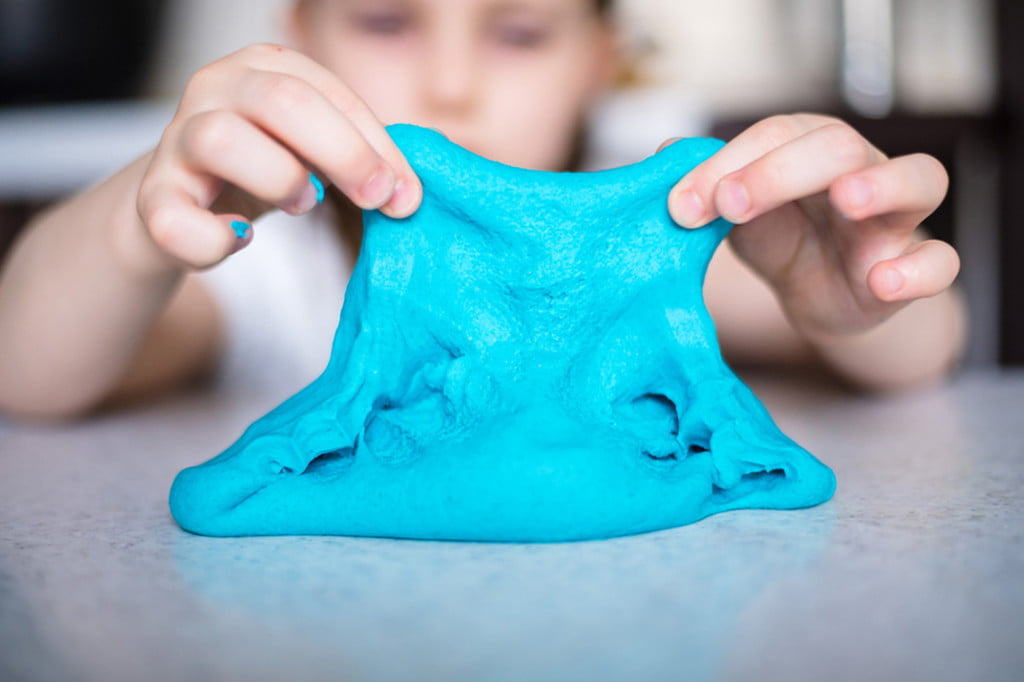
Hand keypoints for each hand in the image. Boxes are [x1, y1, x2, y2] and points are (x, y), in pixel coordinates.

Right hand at [137, 44, 421, 269]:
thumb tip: (406, 195)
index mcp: (265, 67)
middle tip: (376, 198)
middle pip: (283, 101)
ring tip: (301, 204)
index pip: (332, 93)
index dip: (377, 145)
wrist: (181, 201)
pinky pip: (172, 218)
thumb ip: (358, 158)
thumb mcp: (313, 148)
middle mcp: (216, 87)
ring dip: (277, 179)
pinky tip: (239, 239)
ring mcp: (178, 138)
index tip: (407, 194)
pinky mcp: (152, 195)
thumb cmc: (263, 167)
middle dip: (344, 153)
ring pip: (221, 140)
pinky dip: (213, 240)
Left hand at [665, 113, 958, 338]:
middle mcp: (861, 169)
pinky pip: (941, 262)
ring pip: (918, 179)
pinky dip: (918, 270)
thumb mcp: (739, 212)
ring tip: (847, 199)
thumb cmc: (783, 237)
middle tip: (730, 206)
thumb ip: (711, 185)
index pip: (775, 134)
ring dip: (882, 185)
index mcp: (812, 147)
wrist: (819, 295)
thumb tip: (667, 149)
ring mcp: (895, 218)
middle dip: (780, 171)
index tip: (682, 205)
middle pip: (839, 145)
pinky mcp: (912, 267)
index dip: (728, 163)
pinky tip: (882, 280)